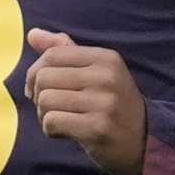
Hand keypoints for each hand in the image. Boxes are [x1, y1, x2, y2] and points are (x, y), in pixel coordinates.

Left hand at [25, 29, 143, 174]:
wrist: (141, 141)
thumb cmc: (111, 104)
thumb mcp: (96, 71)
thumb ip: (65, 51)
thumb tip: (33, 34)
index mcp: (106, 58)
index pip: (52, 55)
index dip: (35, 72)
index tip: (39, 88)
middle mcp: (107, 77)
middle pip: (44, 77)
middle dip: (38, 95)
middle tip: (51, 107)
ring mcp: (103, 103)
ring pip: (45, 100)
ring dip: (44, 114)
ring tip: (60, 120)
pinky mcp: (97, 128)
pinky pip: (52, 122)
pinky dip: (50, 129)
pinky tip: (64, 132)